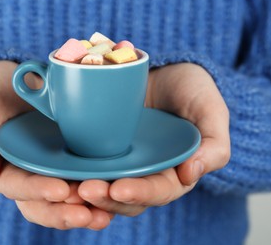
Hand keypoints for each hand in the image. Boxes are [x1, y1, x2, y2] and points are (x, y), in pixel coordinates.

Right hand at [0, 61, 112, 229]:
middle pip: (45, 206)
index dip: (39, 191)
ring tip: (104, 216)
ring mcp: (52, 172)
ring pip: (67, 202)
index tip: (60, 190)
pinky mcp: (72, 163)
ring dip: (86, 211)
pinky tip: (116, 197)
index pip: (20, 187)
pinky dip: (98, 194)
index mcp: (6, 171)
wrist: (15, 84)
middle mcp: (31, 178)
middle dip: (65, 213)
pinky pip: (84, 182)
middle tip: (88, 215)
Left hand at [78, 63, 229, 215]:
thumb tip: (191, 174)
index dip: (140, 193)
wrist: (165, 72)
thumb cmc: (192, 90)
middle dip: (105, 198)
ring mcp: (122, 162)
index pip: (158, 191)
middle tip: (84, 190)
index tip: (119, 188)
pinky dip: (73, 174)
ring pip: (103, 187)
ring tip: (67, 189)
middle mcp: (145, 173)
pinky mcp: (101, 148)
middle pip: (125, 197)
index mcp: (174, 172)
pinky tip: (56, 173)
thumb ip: (214, 143)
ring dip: (85, 193)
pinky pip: (86, 166)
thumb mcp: (210, 110)